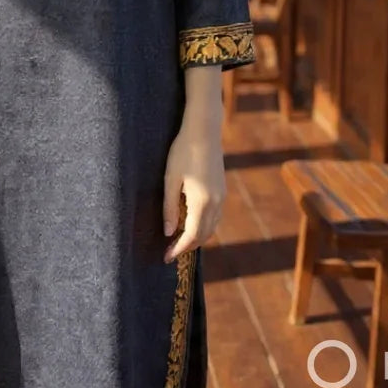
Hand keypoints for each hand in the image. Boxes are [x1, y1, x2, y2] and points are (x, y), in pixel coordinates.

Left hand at [162, 120, 225, 262]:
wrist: (204, 130)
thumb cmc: (183, 151)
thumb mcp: (170, 179)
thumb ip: (169, 208)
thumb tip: (168, 233)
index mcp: (202, 202)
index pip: (191, 236)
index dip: (178, 249)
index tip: (165, 257)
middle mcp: (216, 203)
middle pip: (203, 235)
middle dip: (187, 247)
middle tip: (170, 251)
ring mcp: (222, 196)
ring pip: (212, 227)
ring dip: (196, 237)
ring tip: (178, 240)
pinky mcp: (222, 189)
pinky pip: (215, 216)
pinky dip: (204, 225)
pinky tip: (191, 222)